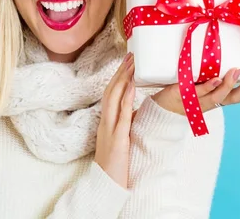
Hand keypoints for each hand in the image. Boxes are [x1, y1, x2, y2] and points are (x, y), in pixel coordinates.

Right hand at [94, 52, 135, 188]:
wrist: (105, 185)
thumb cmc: (115, 165)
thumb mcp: (120, 140)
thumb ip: (124, 124)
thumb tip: (134, 110)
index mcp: (106, 122)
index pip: (110, 94)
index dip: (118, 77)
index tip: (128, 62)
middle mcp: (105, 122)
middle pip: (110, 91)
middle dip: (121, 72)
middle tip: (131, 55)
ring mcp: (109, 129)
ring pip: (113, 98)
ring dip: (123, 79)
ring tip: (132, 64)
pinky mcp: (117, 139)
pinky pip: (121, 115)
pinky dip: (125, 98)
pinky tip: (131, 86)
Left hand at [151, 68, 239, 114]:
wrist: (162, 108)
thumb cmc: (184, 90)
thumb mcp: (203, 79)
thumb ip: (214, 68)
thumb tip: (225, 45)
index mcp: (221, 97)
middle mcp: (214, 101)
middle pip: (238, 98)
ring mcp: (200, 101)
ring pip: (220, 96)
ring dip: (230, 84)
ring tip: (238, 70)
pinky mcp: (185, 97)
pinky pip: (198, 93)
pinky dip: (209, 86)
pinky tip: (216, 78)